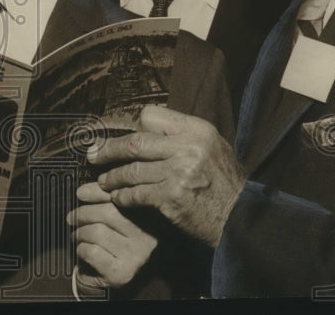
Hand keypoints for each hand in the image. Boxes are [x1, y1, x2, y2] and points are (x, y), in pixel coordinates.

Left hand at [66, 199, 156, 289]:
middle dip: (83, 214)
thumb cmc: (112, 243)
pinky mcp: (121, 272)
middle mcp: (147, 237)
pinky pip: (91, 251)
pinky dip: (81, 249)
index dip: (97, 193)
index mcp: (149, 219)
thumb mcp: (111, 218)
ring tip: (78, 236)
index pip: (121, 199)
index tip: (80, 193)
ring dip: (79, 233)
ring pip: (96, 232)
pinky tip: (84, 251)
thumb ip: (102, 199)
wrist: (113, 278)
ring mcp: (136, 256)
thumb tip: (83, 191)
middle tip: (72, 218)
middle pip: (108, 213)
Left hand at [86, 105, 244, 246]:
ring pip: (131, 170)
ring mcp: (178, 172)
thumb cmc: (224, 183)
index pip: (150, 116)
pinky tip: (118, 199)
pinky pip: (136, 194)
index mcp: (196, 129)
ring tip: (104, 182)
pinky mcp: (171, 197)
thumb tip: (145, 127)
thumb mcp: (212, 146)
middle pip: (134, 142)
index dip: (136, 128)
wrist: (241, 218)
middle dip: (108, 150)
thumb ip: (181, 136)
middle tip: (93, 155)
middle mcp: (187, 147)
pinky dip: (123, 197)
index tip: (126, 140)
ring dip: (113, 178)